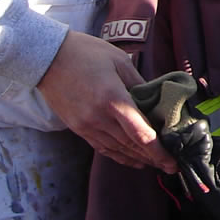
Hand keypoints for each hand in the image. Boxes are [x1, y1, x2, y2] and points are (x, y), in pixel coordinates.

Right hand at [37, 30, 175, 172]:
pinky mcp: (78, 128)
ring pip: (118, 150)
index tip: (172, 159)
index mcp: (113, 99)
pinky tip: (132, 160)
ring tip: (157, 164)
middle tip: (172, 166)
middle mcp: (99, 118)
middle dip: (154, 158)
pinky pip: (102, 148)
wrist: (47, 58)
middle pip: (131, 146)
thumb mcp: (119, 61)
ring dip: (138, 159)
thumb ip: (139, 83)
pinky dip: (119, 156)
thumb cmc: (85, 53)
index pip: (140, 133)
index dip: (158, 150)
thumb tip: (156, 100)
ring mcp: (86, 125)